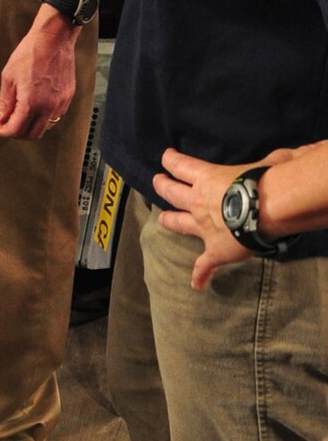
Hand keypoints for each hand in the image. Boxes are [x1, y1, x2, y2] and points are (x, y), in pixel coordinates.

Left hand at [0, 13, 77, 139]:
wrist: (54, 38)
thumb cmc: (30, 53)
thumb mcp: (9, 77)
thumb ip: (4, 101)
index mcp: (31, 103)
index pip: (16, 130)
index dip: (3, 131)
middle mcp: (49, 107)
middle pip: (33, 135)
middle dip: (17, 133)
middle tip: (7, 124)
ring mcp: (61, 102)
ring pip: (46, 127)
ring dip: (31, 126)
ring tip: (20, 115)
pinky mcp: (68, 96)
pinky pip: (56, 116)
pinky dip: (44, 117)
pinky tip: (35, 107)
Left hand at [154, 146, 295, 289]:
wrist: (266, 210)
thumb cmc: (266, 180)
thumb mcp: (266, 162)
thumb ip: (269, 161)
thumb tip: (282, 158)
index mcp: (207, 178)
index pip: (181, 165)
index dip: (171, 160)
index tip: (165, 157)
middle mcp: (198, 202)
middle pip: (171, 193)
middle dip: (162, 186)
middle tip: (157, 182)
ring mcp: (202, 227)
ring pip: (178, 222)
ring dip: (168, 219)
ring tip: (162, 218)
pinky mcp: (214, 250)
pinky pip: (204, 265)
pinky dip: (201, 274)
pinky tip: (197, 284)